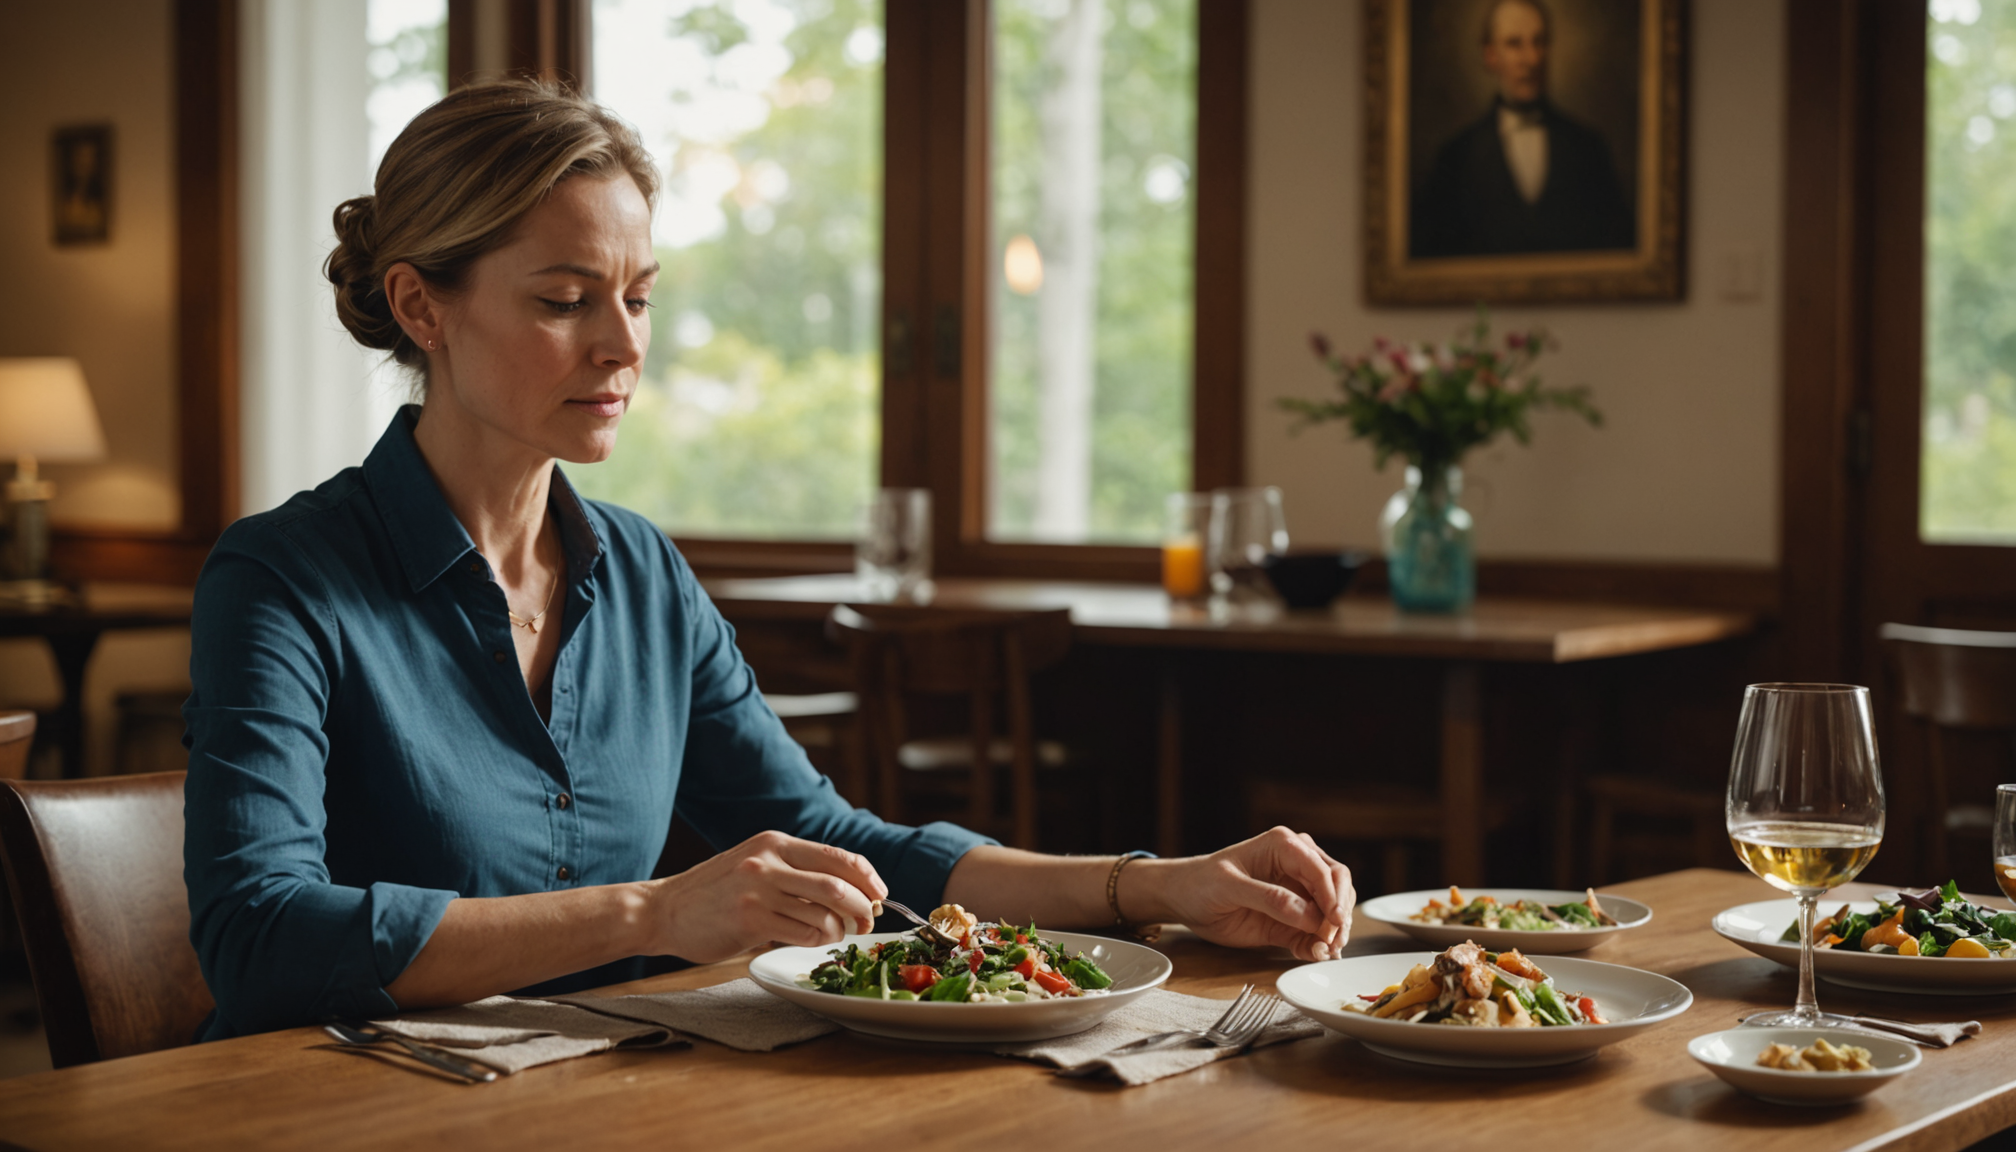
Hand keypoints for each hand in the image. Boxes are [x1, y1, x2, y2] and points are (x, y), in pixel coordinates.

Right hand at [650, 831, 887, 962]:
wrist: (663, 910)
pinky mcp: (750, 919)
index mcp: (775, 842)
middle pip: (838, 883)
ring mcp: (759, 889)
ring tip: (834, 934)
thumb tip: (850, 890)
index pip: (838, 857)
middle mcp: (768, 860)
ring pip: (824, 911)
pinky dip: (816, 940)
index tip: (880, 895)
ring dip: (840, 928)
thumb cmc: (714, 893)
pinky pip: (802, 933)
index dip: (868, 878)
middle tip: (868, 922)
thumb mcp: (755, 864)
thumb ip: (794, 870)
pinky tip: (808, 940)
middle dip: (863, 907)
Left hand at [1139, 827, 1354, 961]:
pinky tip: (1315, 954)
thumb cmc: (1202, 883)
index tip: (1332, 923)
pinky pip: (1316, 931)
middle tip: (1332, 940)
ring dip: (1334, 932)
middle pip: (1338, 886)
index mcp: (1284, 846)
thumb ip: (1269, 898)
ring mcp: (1298, 892)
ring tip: (1323, 951)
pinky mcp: (1293, 918)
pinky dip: (1320, 944)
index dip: (1333, 897)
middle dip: (1340, 915)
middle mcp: (1298, 864)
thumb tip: (1309, 915)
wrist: (1185, 899)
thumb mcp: (1229, 887)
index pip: (1322, 870)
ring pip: (1333, 909)